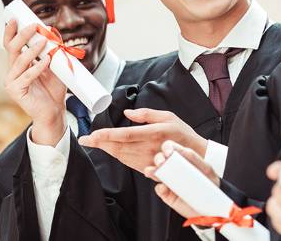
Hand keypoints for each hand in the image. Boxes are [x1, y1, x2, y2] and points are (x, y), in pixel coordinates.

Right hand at [3, 20, 66, 144]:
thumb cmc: (53, 89)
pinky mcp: (16, 91)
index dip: (11, 31)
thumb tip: (56, 36)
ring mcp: (12, 81)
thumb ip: (53, 53)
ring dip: (32, 50)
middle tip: (34, 26)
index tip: (16, 18)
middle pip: (12, 49)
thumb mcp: (55, 67)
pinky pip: (26, 76)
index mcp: (19, 64)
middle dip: (22, 35)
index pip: (11, 44)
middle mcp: (12, 71)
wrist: (54, 111)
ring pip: (19, 61)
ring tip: (44, 41)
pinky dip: (37, 67)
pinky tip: (46, 61)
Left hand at [78, 108, 207, 172]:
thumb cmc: (182, 134)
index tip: (93, 134)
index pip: (126, 135)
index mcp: (155, 133)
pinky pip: (127, 161)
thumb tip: (127, 114)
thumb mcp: (168, 116)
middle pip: (119, 147)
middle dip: (100, 143)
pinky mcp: (147, 166)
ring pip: (121, 155)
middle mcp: (150, 148)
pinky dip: (115, 155)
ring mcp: (148, 159)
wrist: (196, 155)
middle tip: (85, 139)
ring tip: (92, 142)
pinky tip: (107, 149)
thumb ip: (147, 114)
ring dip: (105, 149)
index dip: (108, 135)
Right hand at [142, 140, 219, 218]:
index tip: (169, 152)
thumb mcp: (206, 169)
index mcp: (182, 159)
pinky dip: (160, 188)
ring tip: (151, 171)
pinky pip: (160, 189)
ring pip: (155, 173)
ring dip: (152, 171)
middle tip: (161, 162)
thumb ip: (196, 159)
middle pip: (160, 159)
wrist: (212, 206)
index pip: (172, 148)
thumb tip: (184, 150)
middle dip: (158, 158)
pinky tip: (164, 188)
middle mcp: (173, 168)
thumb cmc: (211, 184)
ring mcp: (169, 181)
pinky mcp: (167, 195)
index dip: (168, 147)